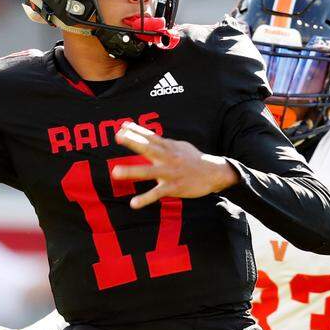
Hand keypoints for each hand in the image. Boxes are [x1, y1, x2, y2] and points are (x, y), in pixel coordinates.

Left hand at [111, 122, 237, 208]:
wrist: (214, 173)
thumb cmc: (194, 159)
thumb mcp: (180, 146)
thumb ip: (164, 143)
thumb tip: (147, 136)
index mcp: (170, 147)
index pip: (151, 137)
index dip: (137, 131)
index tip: (122, 126)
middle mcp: (169, 158)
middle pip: (148, 148)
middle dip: (133, 142)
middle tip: (118, 137)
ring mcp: (170, 173)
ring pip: (149, 172)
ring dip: (132, 171)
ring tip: (115, 172)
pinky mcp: (174, 187)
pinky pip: (157, 194)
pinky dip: (145, 199)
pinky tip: (133, 203)